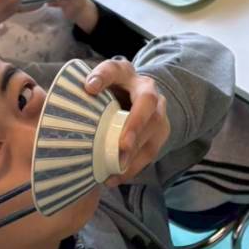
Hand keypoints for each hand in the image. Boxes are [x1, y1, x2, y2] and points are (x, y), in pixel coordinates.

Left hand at [85, 60, 168, 182]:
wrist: (134, 99)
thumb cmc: (113, 92)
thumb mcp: (103, 82)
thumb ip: (96, 80)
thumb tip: (89, 87)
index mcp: (128, 75)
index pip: (116, 71)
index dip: (104, 77)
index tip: (90, 88)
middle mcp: (151, 93)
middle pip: (149, 108)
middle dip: (136, 127)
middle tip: (122, 146)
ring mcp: (159, 115)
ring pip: (154, 132)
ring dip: (136, 153)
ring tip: (116, 168)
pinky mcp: (159, 135)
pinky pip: (151, 152)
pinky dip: (134, 167)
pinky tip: (115, 177)